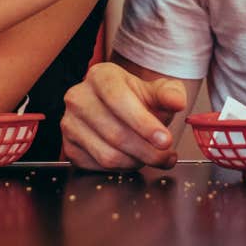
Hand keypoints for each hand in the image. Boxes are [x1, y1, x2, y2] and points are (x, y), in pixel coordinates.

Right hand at [61, 63, 186, 170]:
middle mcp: (79, 97)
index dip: (143, 123)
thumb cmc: (139, 98)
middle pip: (115, 133)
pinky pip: (98, 166)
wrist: (120, 109)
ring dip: (137, 161)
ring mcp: (69, 123)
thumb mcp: (158, 91)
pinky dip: (122, 169)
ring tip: (154, 156)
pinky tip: (135, 159)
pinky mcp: (68, 146)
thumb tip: (177, 101)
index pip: (118, 99)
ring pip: (107, 154)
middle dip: (147, 150)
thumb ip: (170, 94)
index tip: (166, 140)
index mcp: (100, 76)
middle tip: (167, 155)